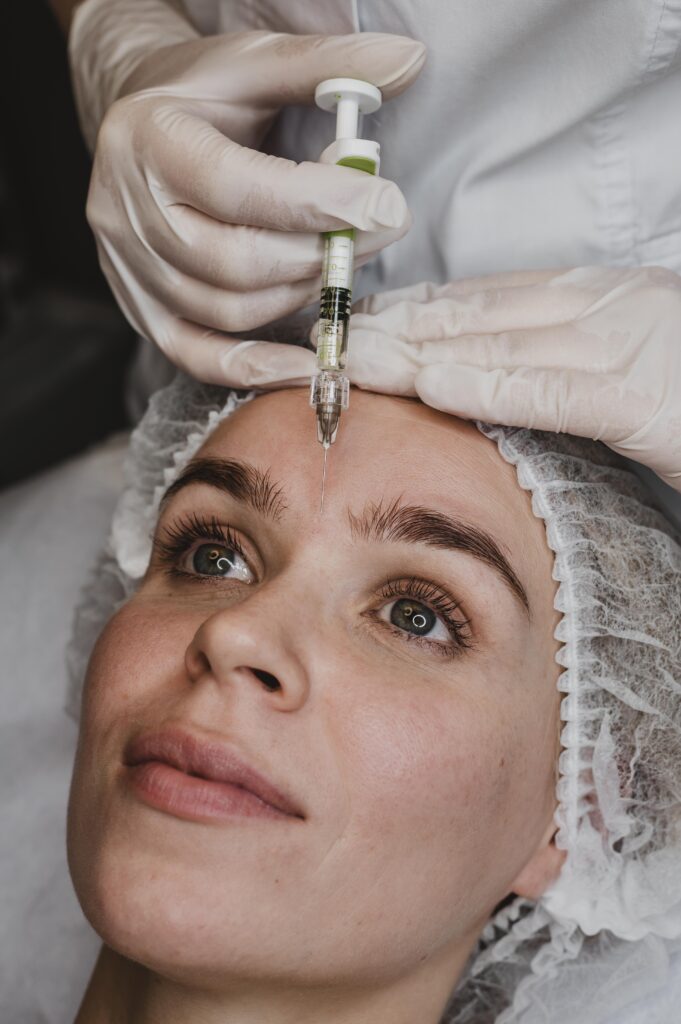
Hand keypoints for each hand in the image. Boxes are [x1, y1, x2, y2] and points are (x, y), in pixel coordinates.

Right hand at [69, 0, 425, 385]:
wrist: (140, 123)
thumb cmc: (201, 95)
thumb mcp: (256, 62)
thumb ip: (328, 66)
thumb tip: (409, 60)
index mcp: (148, 138)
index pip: (235, 186)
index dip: (315, 203)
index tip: (382, 204)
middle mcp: (127, 209)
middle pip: (232, 261)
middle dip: (318, 256)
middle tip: (376, 235)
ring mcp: (128, 268)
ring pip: (224, 311)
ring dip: (298, 297)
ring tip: (340, 268)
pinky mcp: (142, 308)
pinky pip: (196, 356)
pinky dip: (254, 369)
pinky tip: (305, 365)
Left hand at [340, 267, 680, 490]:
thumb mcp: (630, 366)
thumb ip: (567, 366)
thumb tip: (495, 377)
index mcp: (601, 300)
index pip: (491, 299)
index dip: (419, 308)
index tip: (363, 319)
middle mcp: (605, 310)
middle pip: (479, 314)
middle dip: (398, 326)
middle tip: (328, 336)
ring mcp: (625, 346)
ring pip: (500, 343)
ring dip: (418, 351)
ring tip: (352, 358)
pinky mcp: (644, 397)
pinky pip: (553, 391)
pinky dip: (490, 386)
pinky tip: (437, 386)